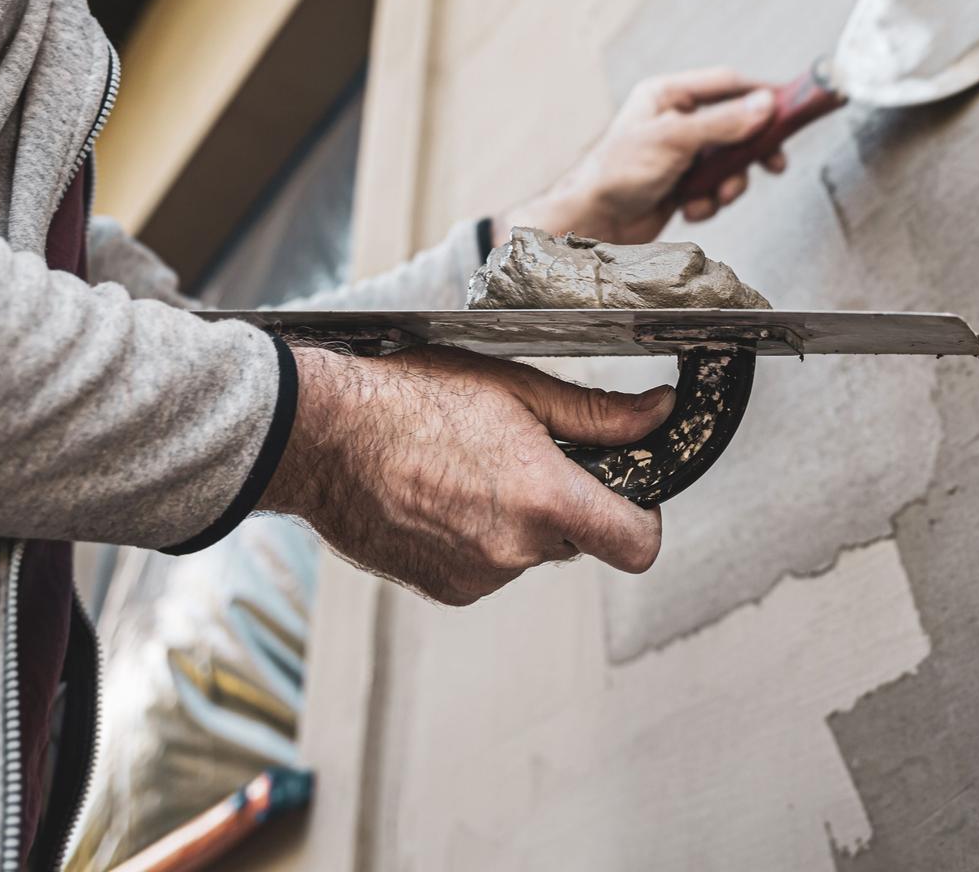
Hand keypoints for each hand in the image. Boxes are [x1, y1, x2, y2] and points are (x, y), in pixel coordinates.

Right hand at [264, 343, 672, 605]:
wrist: (321, 436)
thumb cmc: (410, 398)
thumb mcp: (516, 388)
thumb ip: (598, 413)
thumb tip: (658, 413)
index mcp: (545, 498)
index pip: (638, 545)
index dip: (643, 518)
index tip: (628, 493)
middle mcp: (516, 550)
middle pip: (578, 539)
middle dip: (563, 503)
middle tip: (518, 455)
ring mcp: (478, 577)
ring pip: (529, 552)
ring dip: (515, 520)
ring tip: (464, 469)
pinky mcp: (447, 591)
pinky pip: (488, 567)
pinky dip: (477, 538)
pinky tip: (439, 496)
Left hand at [498, 67, 787, 245]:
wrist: (593, 222)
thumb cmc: (617, 173)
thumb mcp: (674, 140)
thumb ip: (723, 123)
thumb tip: (765, 105)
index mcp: (668, 96)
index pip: (727, 85)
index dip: (760, 96)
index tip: (789, 110)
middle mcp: (676, 120)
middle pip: (734, 126)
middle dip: (750, 151)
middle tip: (773, 164)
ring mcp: (680, 154)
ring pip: (729, 162)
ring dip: (727, 183)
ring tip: (714, 196)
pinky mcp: (681, 183)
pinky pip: (714, 187)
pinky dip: (708, 201)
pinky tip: (690, 208)